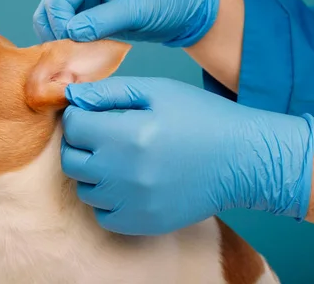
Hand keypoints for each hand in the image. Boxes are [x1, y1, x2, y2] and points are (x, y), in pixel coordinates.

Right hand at [33, 0, 219, 46]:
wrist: (184, 8)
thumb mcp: (134, 10)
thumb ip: (101, 20)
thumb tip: (71, 33)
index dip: (60, 25)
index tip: (74, 45)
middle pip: (49, 9)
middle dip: (56, 33)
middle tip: (71, 56)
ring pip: (54, 21)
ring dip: (60, 40)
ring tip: (75, 58)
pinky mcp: (91, 16)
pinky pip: (69, 30)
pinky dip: (70, 44)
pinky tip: (81, 58)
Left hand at [61, 77, 313, 234]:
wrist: (242, 160)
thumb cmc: (202, 117)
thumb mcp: (158, 91)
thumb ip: (110, 92)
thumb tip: (73, 95)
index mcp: (127, 134)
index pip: (73, 126)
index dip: (79, 115)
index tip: (93, 113)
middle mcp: (124, 173)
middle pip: (71, 160)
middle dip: (78, 142)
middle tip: (99, 134)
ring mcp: (132, 202)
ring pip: (84, 188)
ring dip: (92, 170)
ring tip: (117, 157)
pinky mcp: (143, 223)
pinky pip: (102, 214)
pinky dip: (106, 199)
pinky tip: (125, 182)